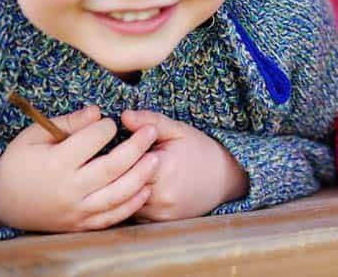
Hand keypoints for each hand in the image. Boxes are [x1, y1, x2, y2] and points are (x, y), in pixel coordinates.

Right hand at [0, 105, 159, 231]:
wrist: (0, 203)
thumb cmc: (17, 162)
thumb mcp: (33, 136)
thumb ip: (68, 123)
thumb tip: (98, 112)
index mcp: (55, 164)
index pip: (92, 140)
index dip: (106, 127)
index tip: (111, 122)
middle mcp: (68, 189)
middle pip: (112, 167)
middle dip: (137, 147)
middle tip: (152, 131)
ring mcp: (76, 210)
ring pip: (117, 195)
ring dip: (141, 177)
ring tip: (156, 158)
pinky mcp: (80, 224)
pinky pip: (111, 217)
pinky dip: (131, 204)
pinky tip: (145, 189)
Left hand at [120, 110, 248, 221]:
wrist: (225, 179)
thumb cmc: (200, 150)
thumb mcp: (178, 130)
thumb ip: (151, 121)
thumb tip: (124, 115)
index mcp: (164, 168)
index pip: (124, 163)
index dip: (116, 155)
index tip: (114, 146)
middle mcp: (161, 195)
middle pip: (121, 184)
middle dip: (114, 173)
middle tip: (112, 161)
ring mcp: (161, 213)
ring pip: (124, 201)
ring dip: (120, 189)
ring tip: (123, 173)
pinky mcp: (160, 223)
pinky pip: (133, 213)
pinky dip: (130, 201)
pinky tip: (134, 188)